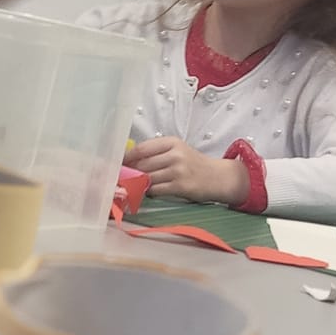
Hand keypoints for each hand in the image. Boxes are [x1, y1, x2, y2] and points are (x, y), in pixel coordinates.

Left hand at [128, 138, 246, 204]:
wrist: (217, 177)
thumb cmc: (193, 164)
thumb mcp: (178, 151)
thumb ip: (156, 153)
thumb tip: (129, 161)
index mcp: (172, 142)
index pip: (142, 148)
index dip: (127, 157)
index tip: (118, 163)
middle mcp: (175, 155)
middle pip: (143, 164)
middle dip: (130, 172)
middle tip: (122, 177)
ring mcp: (178, 171)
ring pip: (148, 178)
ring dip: (138, 183)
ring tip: (133, 185)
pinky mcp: (180, 186)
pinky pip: (156, 190)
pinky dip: (149, 192)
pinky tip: (147, 191)